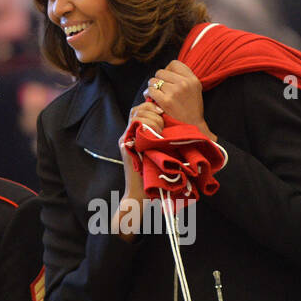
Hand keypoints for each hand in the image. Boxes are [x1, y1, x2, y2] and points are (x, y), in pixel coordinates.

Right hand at [116, 101, 163, 235]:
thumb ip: (161, 139)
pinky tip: (156, 134)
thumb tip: (174, 125)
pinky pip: (134, 126)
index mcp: (135, 135)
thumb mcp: (160, 153)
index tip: (163, 111)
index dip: (150, 106)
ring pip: (136, 115)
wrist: (141, 194)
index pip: (139, 110)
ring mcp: (126, 140)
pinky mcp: (126, 146)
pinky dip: (146, 125)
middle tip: (163, 124)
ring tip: (160, 131)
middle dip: (152, 111)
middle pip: (136, 109)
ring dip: (151, 118)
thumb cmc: (155, 176)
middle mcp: (128, 135)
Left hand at [147, 61, 214, 142]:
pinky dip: (148, 94)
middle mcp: (185, 83)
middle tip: (159, 89)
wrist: (192, 127)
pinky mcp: (166, 101)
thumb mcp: (194, 89)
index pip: (174, 64)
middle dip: (158, 80)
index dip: (168, 71)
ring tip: (155, 94)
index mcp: (192, 79)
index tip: (167, 80)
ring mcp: (175, 91)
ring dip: (152, 87)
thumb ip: (183, 78)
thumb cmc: (191, 109)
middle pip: (161, 72)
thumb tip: (165, 70)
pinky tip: (151, 99)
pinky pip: (151, 90)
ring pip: (154, 80)